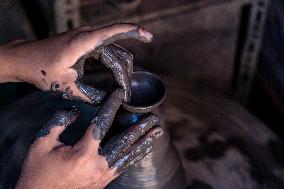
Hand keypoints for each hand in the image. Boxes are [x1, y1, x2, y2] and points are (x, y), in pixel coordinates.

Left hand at [0, 23, 152, 103]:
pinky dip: (112, 64)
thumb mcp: (67, 86)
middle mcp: (88, 36)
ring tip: (122, 87)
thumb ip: (89, 95)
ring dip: (120, 68)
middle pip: (117, 51)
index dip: (134, 31)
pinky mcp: (85, 44)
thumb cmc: (42, 70)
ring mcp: (86, 39)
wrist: (25, 60)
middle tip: (125, 92)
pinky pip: (105, 52)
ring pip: (113, 52)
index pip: (115, 31)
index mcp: (84, 42)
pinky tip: (116, 76)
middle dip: (125, 71)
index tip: (149, 36)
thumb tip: (108, 102)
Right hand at [15, 89, 162, 188]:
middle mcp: (98, 165)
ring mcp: (103, 175)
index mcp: (83, 153)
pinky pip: (124, 166)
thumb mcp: (41, 143)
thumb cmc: (37, 172)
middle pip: (125, 141)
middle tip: (154, 117)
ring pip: (129, 155)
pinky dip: (136, 155)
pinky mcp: (104, 181)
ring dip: (144, 142)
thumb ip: (59, 122)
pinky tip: (143, 149)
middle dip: (141, 127)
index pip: (102, 123)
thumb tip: (74, 111)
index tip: (120, 94)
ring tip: (158, 132)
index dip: (112, 105)